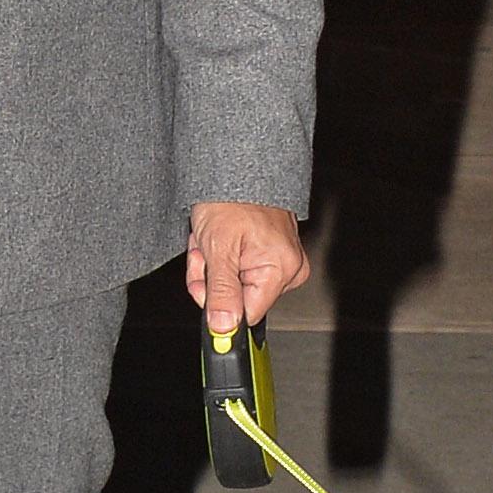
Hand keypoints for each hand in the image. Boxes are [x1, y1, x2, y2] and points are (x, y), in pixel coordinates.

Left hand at [185, 201, 308, 333]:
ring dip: (211, 264)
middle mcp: (288, 267)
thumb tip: (224, 328)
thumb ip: (222, 293)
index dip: (219, 305)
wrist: (234, 164)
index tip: (204, 285)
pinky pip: (238, 269)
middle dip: (211, 278)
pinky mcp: (269, 252)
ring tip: (209, 238)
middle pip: (238, 299)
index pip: (247, 314)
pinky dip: (220, 255)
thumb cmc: (230, 197)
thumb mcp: (218, 249)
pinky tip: (217, 237)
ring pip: (233, 284)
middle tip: (204, 252)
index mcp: (281, 269)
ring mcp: (279, 259)